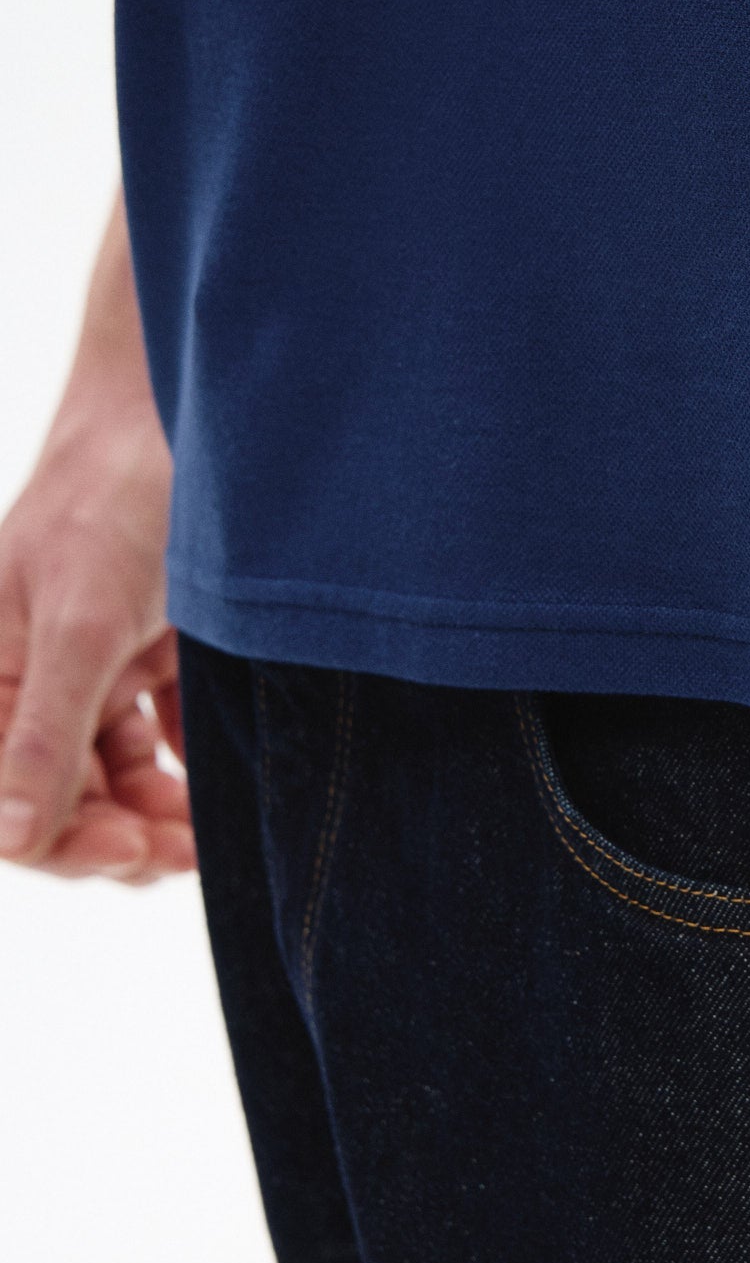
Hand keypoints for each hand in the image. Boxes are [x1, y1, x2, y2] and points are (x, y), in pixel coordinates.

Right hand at [0, 198, 192, 882]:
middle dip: (115, 833)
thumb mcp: (80, 623)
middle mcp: (28, 676)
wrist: (194, 408)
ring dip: (156, 814)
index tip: (126, 852)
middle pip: (60, 797)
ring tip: (204, 835)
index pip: (0, 796)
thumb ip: (44, 734)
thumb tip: (10, 839)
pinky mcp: (149, 657)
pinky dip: (186, 770)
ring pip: (114, 780)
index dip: (55, 839)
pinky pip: (160, 743)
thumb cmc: (114, 499)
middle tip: (181, 853)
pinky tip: (216, 782)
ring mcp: (90, 668)